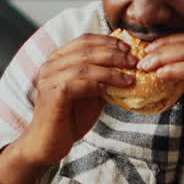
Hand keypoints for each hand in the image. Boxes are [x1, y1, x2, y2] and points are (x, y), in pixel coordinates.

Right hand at [13, 33, 136, 167]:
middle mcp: (50, 65)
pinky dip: (96, 85)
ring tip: (130, 79)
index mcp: (58, 59)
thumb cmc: (71, 117)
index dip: (108, 41)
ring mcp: (49, 79)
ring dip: (110, 72)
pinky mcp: (51, 95)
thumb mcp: (92, 92)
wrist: (50, 143)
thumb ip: (103, 77)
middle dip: (114, 55)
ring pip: (83, 67)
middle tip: (134, 62)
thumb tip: (129, 66)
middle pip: (86, 51)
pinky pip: (76, 84)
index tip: (128, 48)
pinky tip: (110, 90)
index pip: (84, 40)